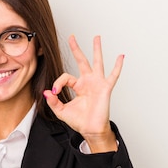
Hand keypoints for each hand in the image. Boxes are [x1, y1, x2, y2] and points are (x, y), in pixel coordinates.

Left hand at [43, 35, 122, 152]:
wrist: (90, 130)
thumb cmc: (79, 121)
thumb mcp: (61, 111)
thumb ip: (53, 101)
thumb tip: (46, 92)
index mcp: (78, 86)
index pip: (65, 77)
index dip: (58, 82)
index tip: (54, 91)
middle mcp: (88, 82)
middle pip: (81, 61)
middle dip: (76, 49)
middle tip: (72, 37)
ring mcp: (97, 83)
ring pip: (97, 62)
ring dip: (97, 50)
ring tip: (96, 37)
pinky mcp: (105, 88)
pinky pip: (113, 75)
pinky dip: (117, 66)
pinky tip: (121, 56)